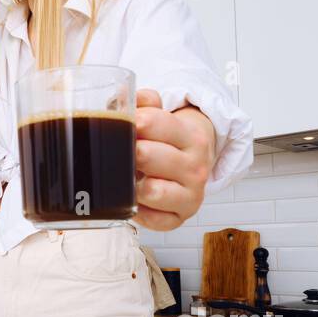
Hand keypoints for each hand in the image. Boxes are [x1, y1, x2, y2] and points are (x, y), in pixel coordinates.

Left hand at [132, 88, 215, 231]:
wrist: (193, 163)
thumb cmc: (167, 140)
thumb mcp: (159, 115)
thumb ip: (143, 102)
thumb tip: (121, 96)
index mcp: (191, 136)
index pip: (157, 123)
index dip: (134, 122)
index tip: (126, 123)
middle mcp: (196, 167)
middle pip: (148, 156)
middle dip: (129, 152)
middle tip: (121, 151)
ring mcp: (191, 195)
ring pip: (152, 191)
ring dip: (131, 184)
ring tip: (126, 176)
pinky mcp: (180, 218)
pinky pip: (153, 220)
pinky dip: (136, 211)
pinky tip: (133, 199)